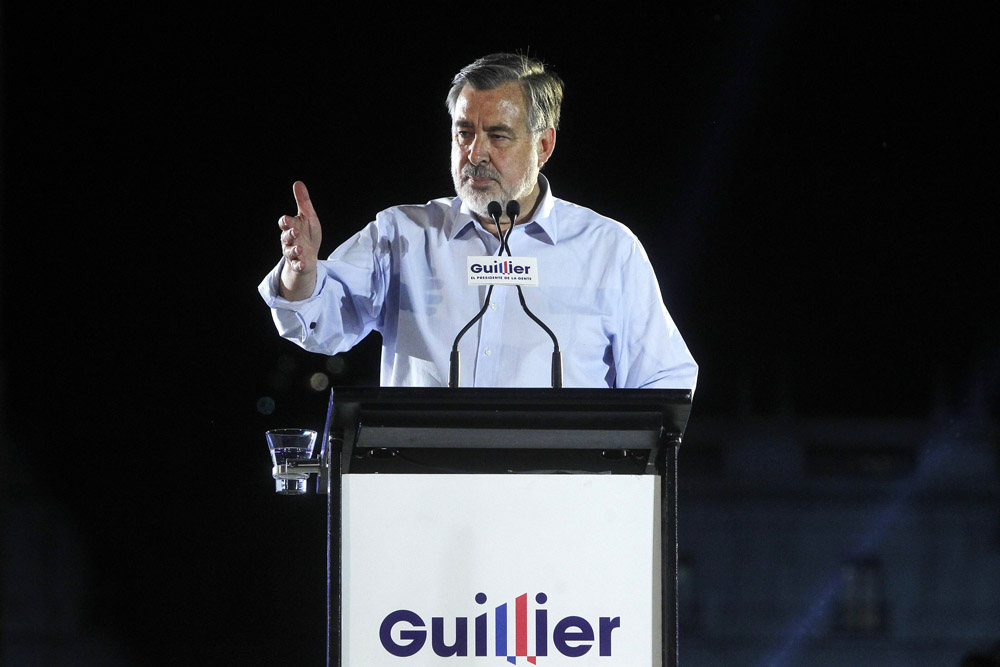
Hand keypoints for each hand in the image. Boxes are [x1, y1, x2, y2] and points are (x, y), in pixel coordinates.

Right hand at [278, 181, 322, 299]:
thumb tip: (298, 183)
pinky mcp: (298, 264)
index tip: (288, 219)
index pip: (284, 223)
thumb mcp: (308, 217)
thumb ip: (303, 202)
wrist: (310, 256)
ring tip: (300, 248)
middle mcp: (289, 240)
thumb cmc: (308, 234)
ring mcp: (292, 253)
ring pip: (290, 251)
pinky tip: (302, 264)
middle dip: (289, 234)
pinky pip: (297, 265)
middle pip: (286, 237)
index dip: (285, 222)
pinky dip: (299, 265)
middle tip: (295, 232)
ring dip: (294, 250)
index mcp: (291, 227)